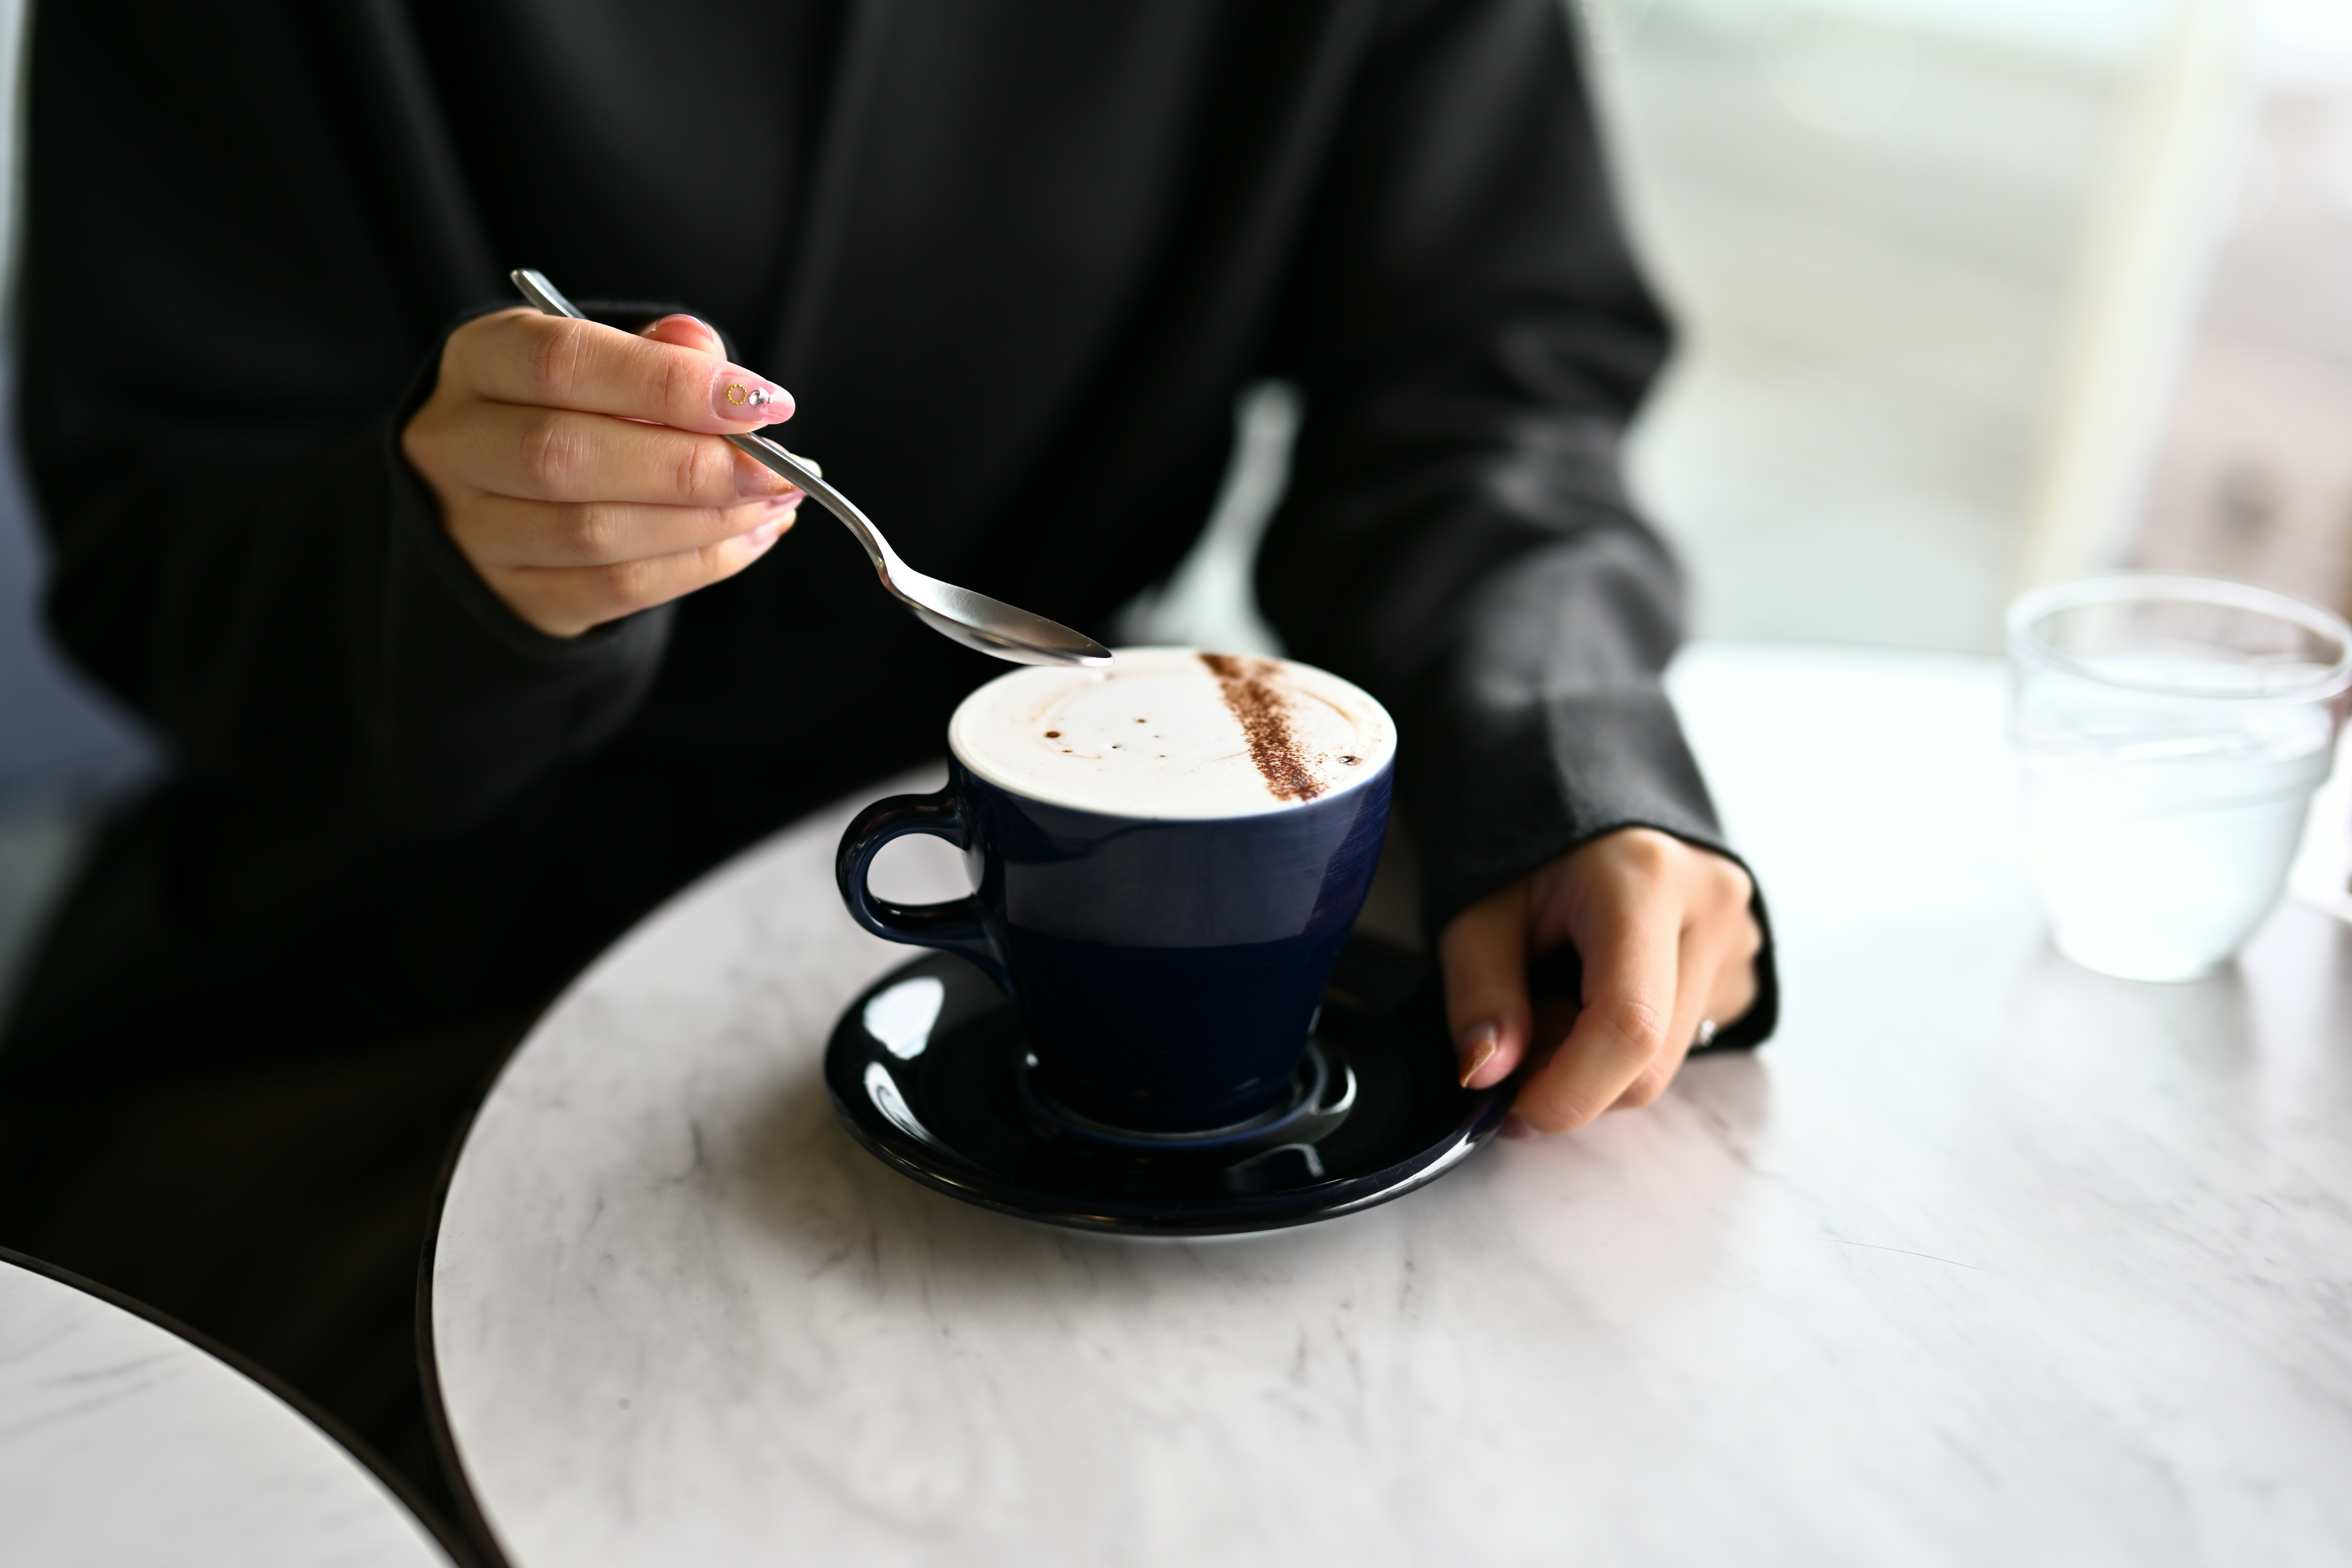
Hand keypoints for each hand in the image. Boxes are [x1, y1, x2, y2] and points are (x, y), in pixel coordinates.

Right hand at [401, 309, 803, 637]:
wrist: (509, 493)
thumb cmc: (574, 409)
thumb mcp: (606, 359)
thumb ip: (657, 352)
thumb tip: (703, 349)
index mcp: (478, 361)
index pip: (561, 362)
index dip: (667, 383)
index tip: (762, 402)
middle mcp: (456, 444)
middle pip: (568, 456)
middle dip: (693, 465)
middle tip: (779, 467)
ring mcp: (474, 530)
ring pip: (593, 533)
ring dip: (705, 521)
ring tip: (777, 502)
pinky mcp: (515, 596)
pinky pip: (614, 589)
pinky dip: (698, 565)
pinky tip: (750, 538)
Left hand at [1440, 827, 1760, 1133]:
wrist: (1582, 787)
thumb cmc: (1527, 845)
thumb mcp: (1477, 909)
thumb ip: (1479, 993)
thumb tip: (1488, 1076)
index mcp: (1644, 878)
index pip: (1629, 1025)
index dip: (1568, 1091)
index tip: (1511, 1109)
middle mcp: (1711, 906)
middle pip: (1649, 1059)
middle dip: (1573, 1080)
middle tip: (1518, 1045)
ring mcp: (1739, 935)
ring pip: (1668, 1058)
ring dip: (1598, 1060)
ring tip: (1558, 998)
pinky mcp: (1744, 963)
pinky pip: (1685, 1038)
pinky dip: (1629, 1041)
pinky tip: (1598, 989)